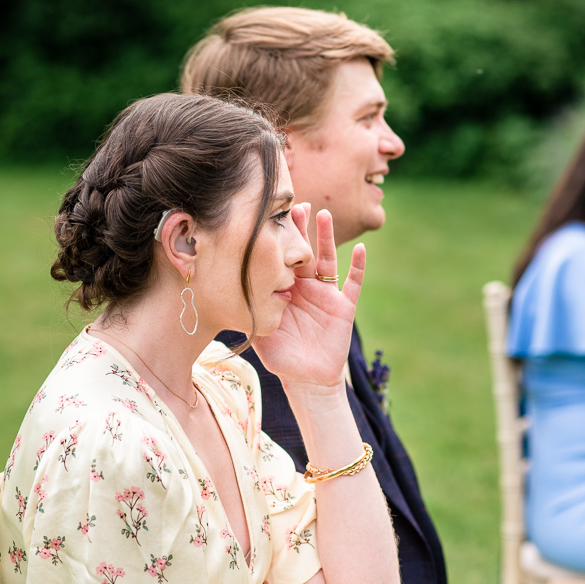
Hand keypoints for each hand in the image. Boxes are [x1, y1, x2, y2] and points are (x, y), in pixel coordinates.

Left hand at [252, 208, 364, 389]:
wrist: (307, 380)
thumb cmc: (282, 358)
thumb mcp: (259, 332)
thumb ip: (247, 313)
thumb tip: (223, 296)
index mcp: (285, 290)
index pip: (282, 259)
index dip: (279, 240)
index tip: (271, 217)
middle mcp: (306, 288)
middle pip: (304, 252)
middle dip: (300, 229)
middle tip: (295, 204)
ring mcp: (326, 295)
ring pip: (327, 260)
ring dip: (327, 237)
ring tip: (324, 215)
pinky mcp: (343, 306)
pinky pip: (353, 283)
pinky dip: (359, 266)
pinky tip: (361, 249)